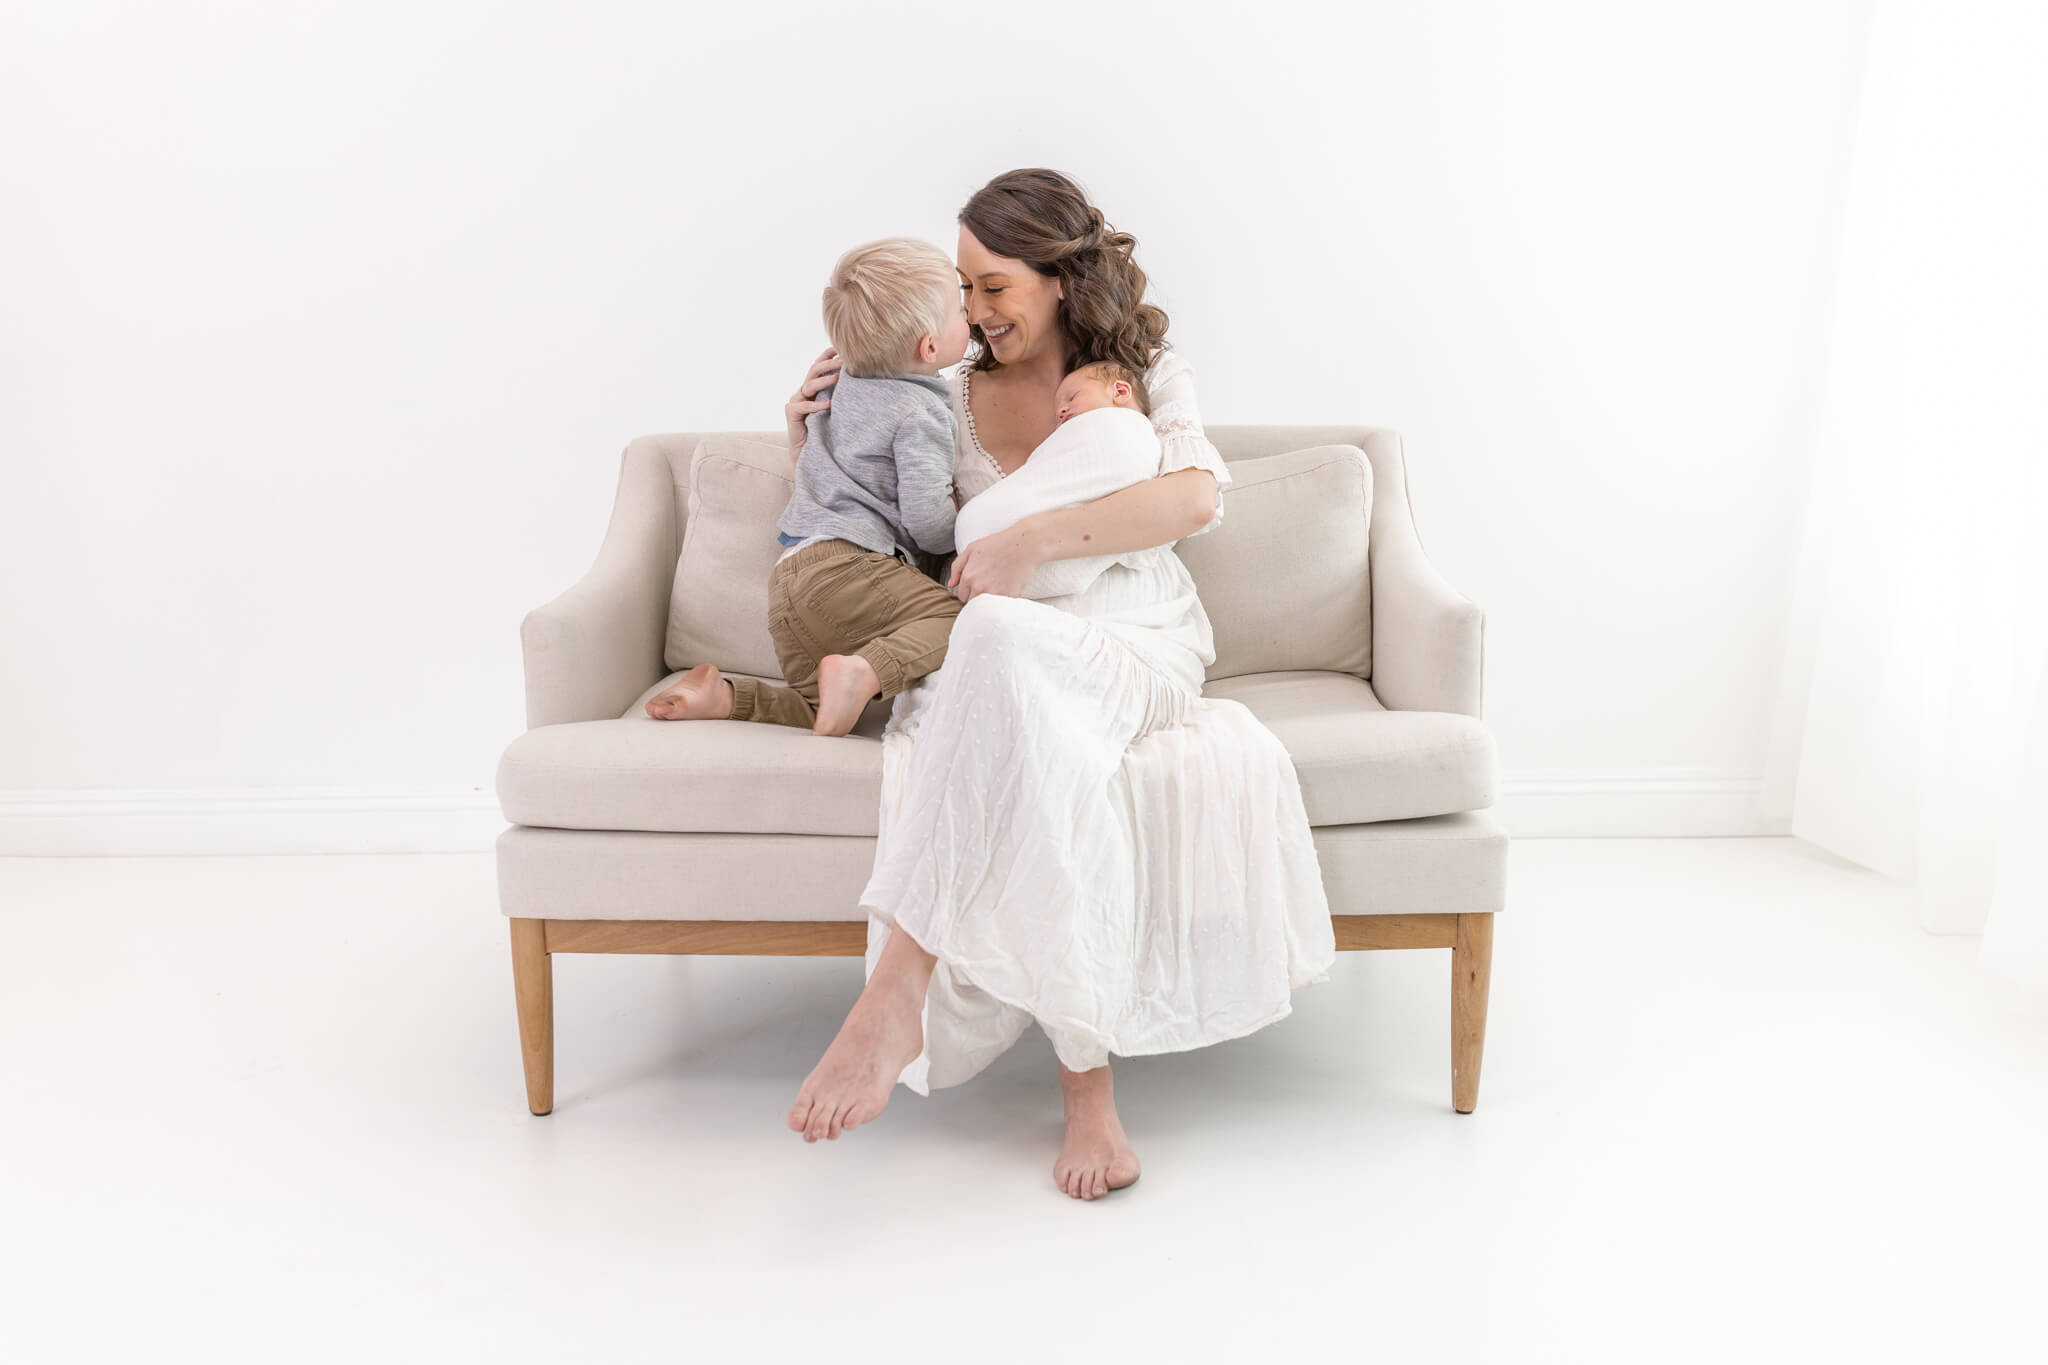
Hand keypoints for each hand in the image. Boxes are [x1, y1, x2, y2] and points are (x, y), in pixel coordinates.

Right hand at [785, 348, 840, 465]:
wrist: (810, 453)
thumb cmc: (826, 430)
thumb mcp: (835, 409)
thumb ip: (840, 394)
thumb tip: (862, 381)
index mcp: (812, 387)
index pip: (818, 366)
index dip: (826, 356)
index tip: (838, 347)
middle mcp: (803, 391)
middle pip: (814, 371)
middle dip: (828, 364)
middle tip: (843, 361)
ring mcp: (796, 401)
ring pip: (809, 385)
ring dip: (824, 381)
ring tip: (838, 378)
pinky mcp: (792, 413)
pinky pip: (804, 406)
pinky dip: (817, 405)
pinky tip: (829, 404)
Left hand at [948, 519, 1046, 601]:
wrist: (1024, 545)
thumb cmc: (999, 544)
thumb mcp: (972, 549)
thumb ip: (957, 567)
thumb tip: (951, 584)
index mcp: (968, 576)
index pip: (962, 595)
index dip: (969, 591)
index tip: (977, 585)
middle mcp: (979, 587)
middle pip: (971, 604)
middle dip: (977, 597)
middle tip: (988, 586)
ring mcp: (994, 594)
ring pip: (984, 608)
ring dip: (988, 602)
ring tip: (996, 589)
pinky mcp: (1008, 598)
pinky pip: (1000, 608)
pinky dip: (1001, 603)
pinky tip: (1006, 590)